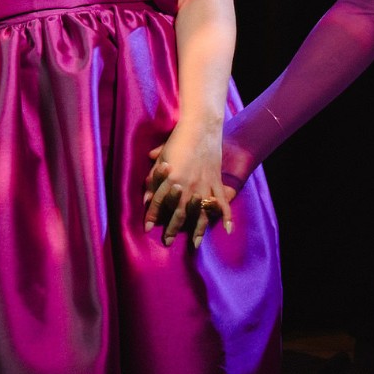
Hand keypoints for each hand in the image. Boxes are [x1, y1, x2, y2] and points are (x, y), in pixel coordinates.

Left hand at [143, 122, 232, 247]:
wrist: (201, 128)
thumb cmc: (178, 141)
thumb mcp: (162, 159)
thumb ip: (154, 179)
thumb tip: (146, 198)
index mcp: (172, 179)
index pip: (159, 202)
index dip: (152, 215)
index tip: (147, 228)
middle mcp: (189, 185)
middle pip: (180, 213)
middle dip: (172, 229)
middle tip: (166, 242)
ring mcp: (205, 185)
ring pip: (201, 212)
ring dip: (198, 229)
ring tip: (195, 244)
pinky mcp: (217, 182)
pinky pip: (222, 202)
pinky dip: (227, 216)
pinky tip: (227, 230)